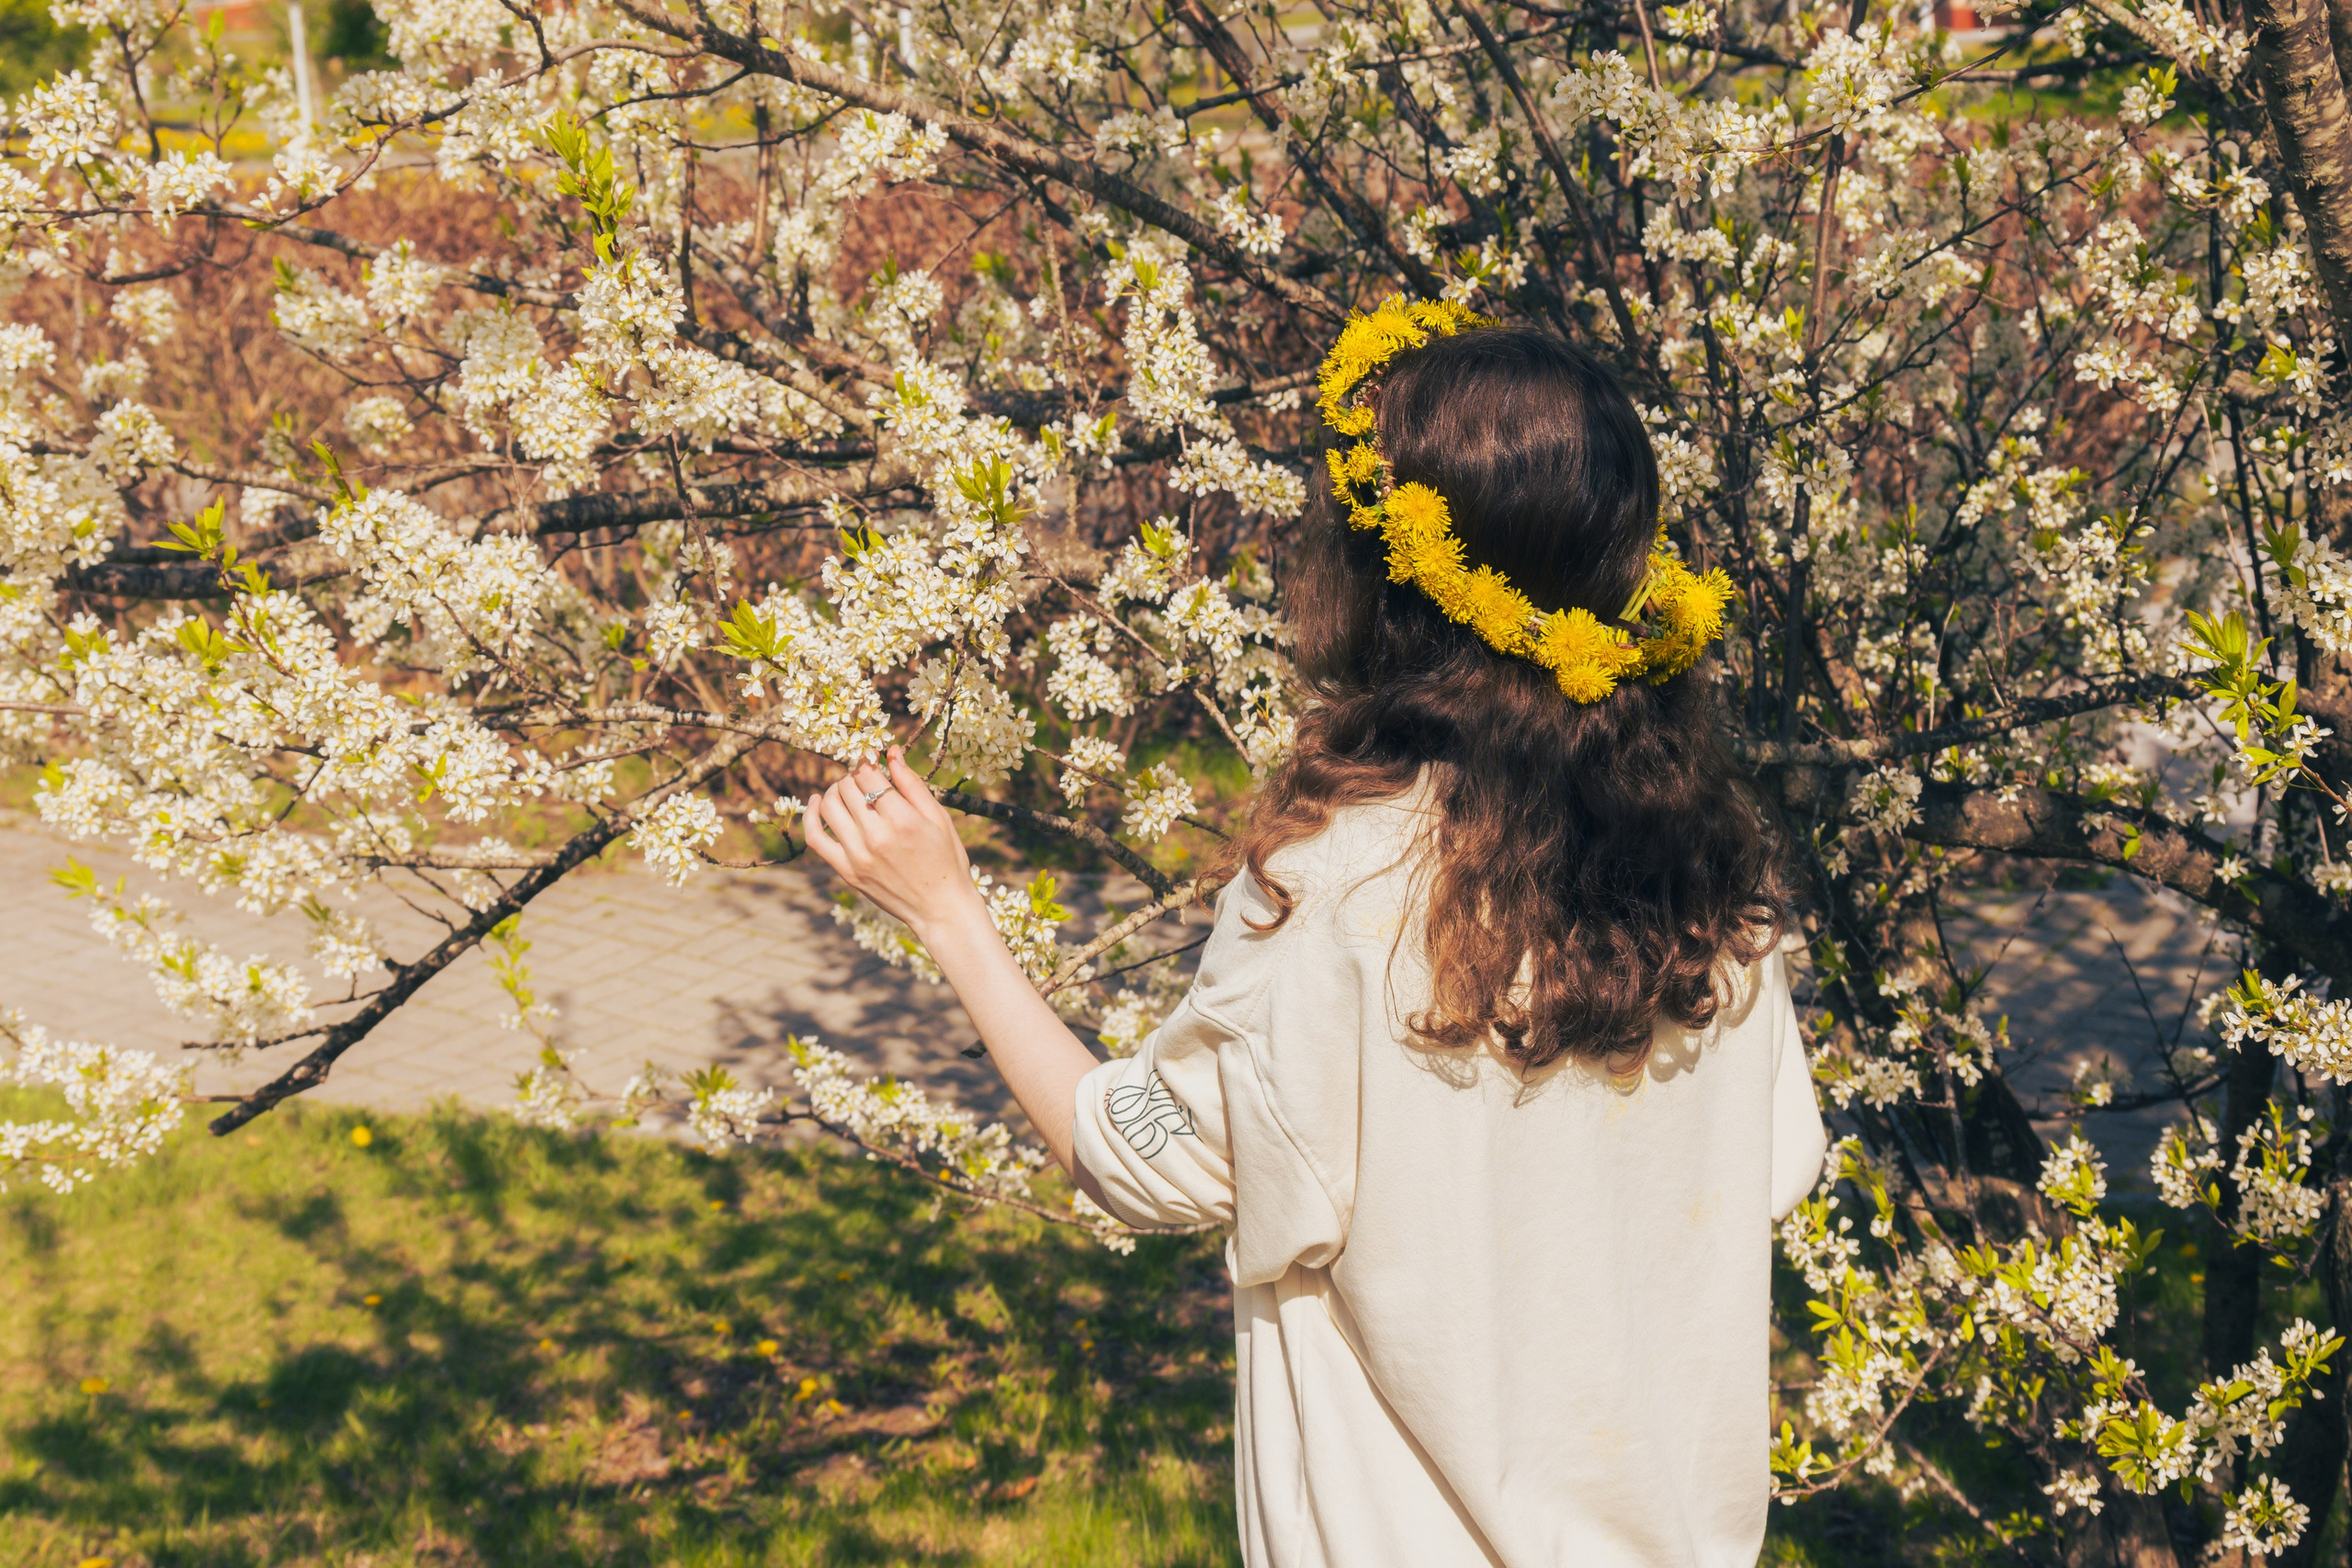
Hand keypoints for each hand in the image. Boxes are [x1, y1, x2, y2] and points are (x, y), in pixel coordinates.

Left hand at [805, 748, 985, 939]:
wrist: (941, 909)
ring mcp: (858, 856)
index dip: (866, 762)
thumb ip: (912, 784)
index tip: (871, 760)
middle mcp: (877, 837)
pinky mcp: (847, 872)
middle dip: (853, 775)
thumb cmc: (946, 860)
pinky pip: (815, 838)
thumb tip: (892, 752)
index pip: (868, 775)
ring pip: (830, 806)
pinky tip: (817, 802)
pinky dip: (811, 815)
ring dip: (834, 790)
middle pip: (848, 788)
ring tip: (846, 789)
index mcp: (903, 820)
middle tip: (863, 777)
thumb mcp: (938, 818)